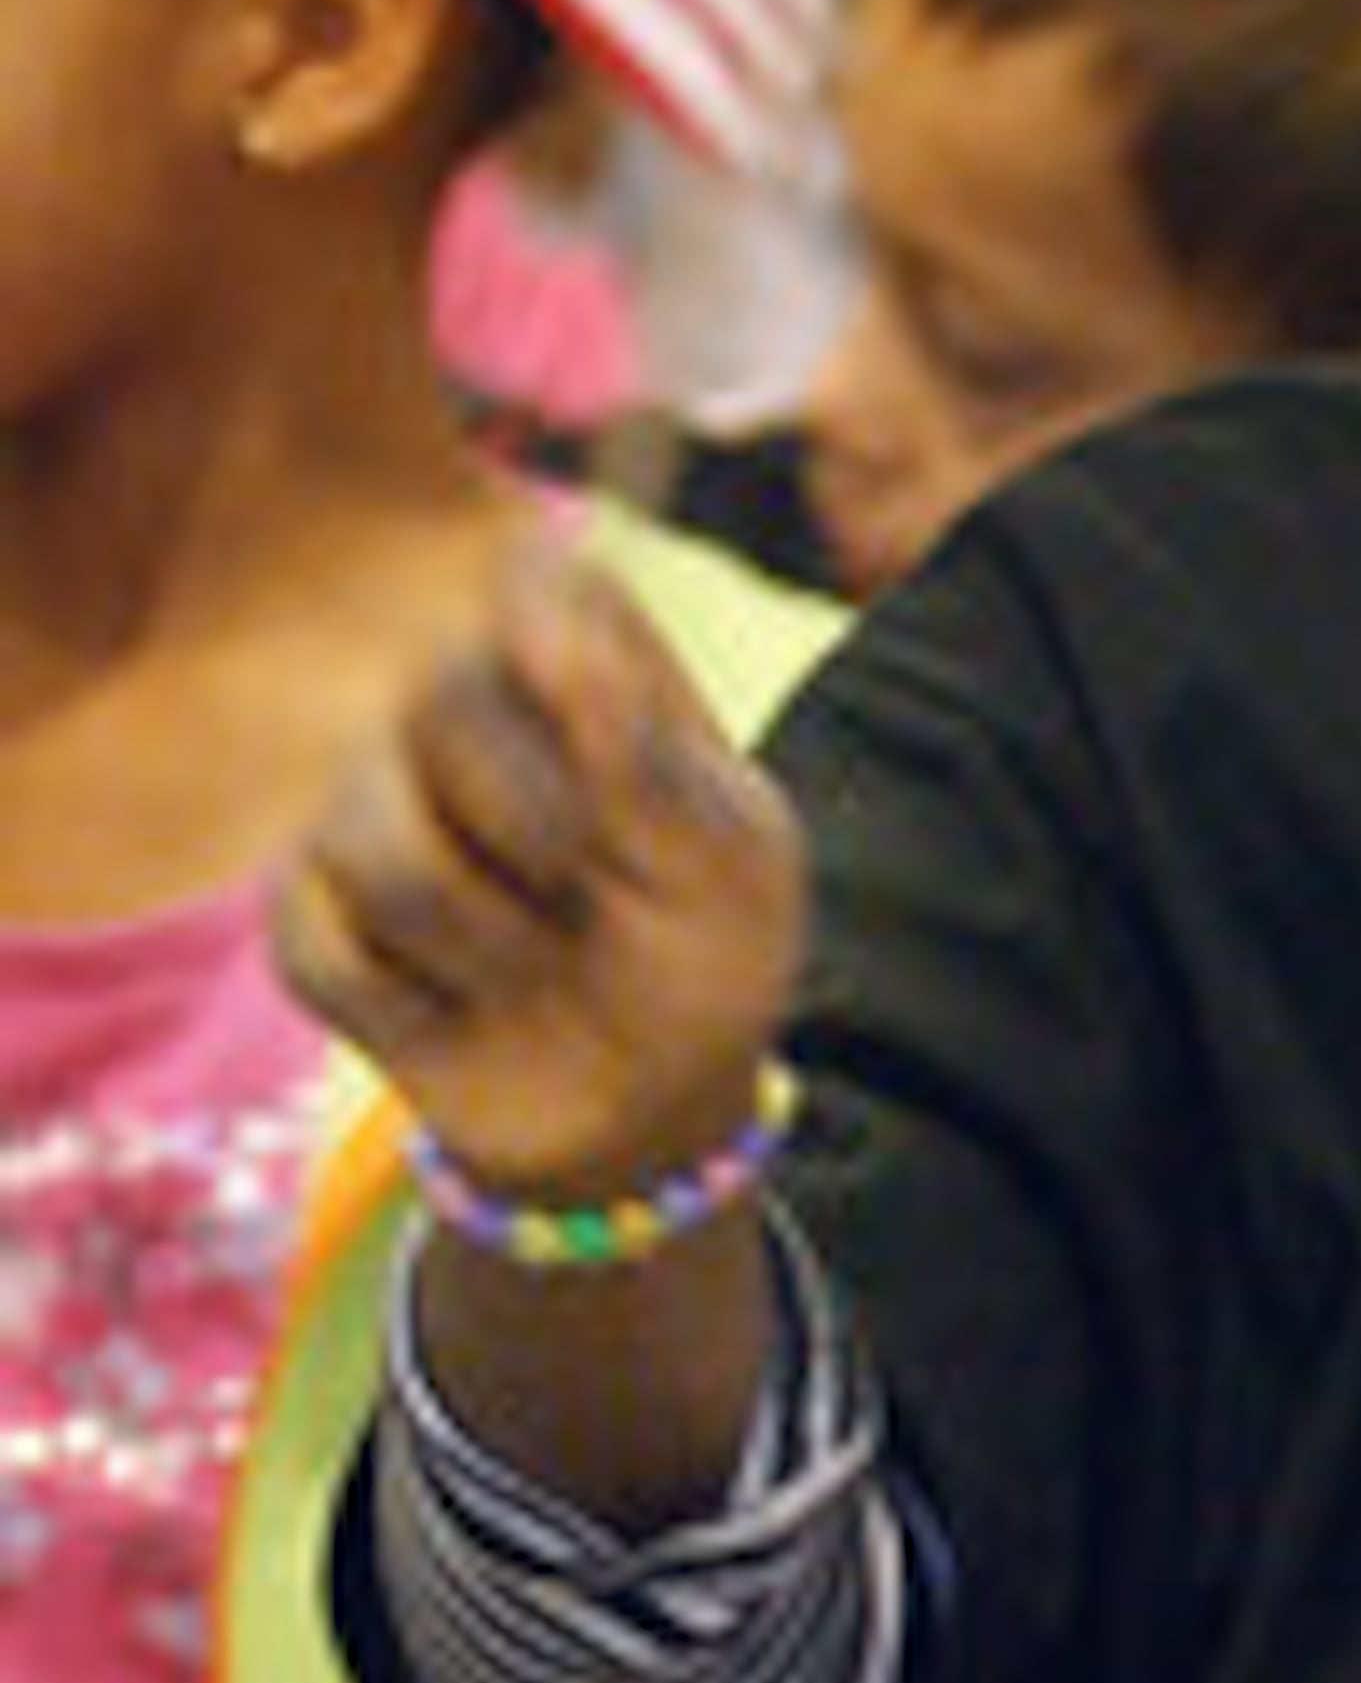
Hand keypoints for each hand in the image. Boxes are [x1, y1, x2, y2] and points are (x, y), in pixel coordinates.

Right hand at [275, 523, 805, 1205]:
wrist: (653, 1101)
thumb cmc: (706, 950)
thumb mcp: (730, 866)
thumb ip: (653, 763)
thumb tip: (570, 646)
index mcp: (576, 664)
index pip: (535, 582)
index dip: (564, 646)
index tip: (618, 725)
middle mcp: (451, 712)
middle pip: (440, 697)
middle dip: (543, 826)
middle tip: (597, 889)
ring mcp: (365, 810)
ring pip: (376, 837)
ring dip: (492, 939)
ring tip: (543, 966)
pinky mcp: (309, 921)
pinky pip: (325, 948)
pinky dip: (419, 1008)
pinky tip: (464, 1011)